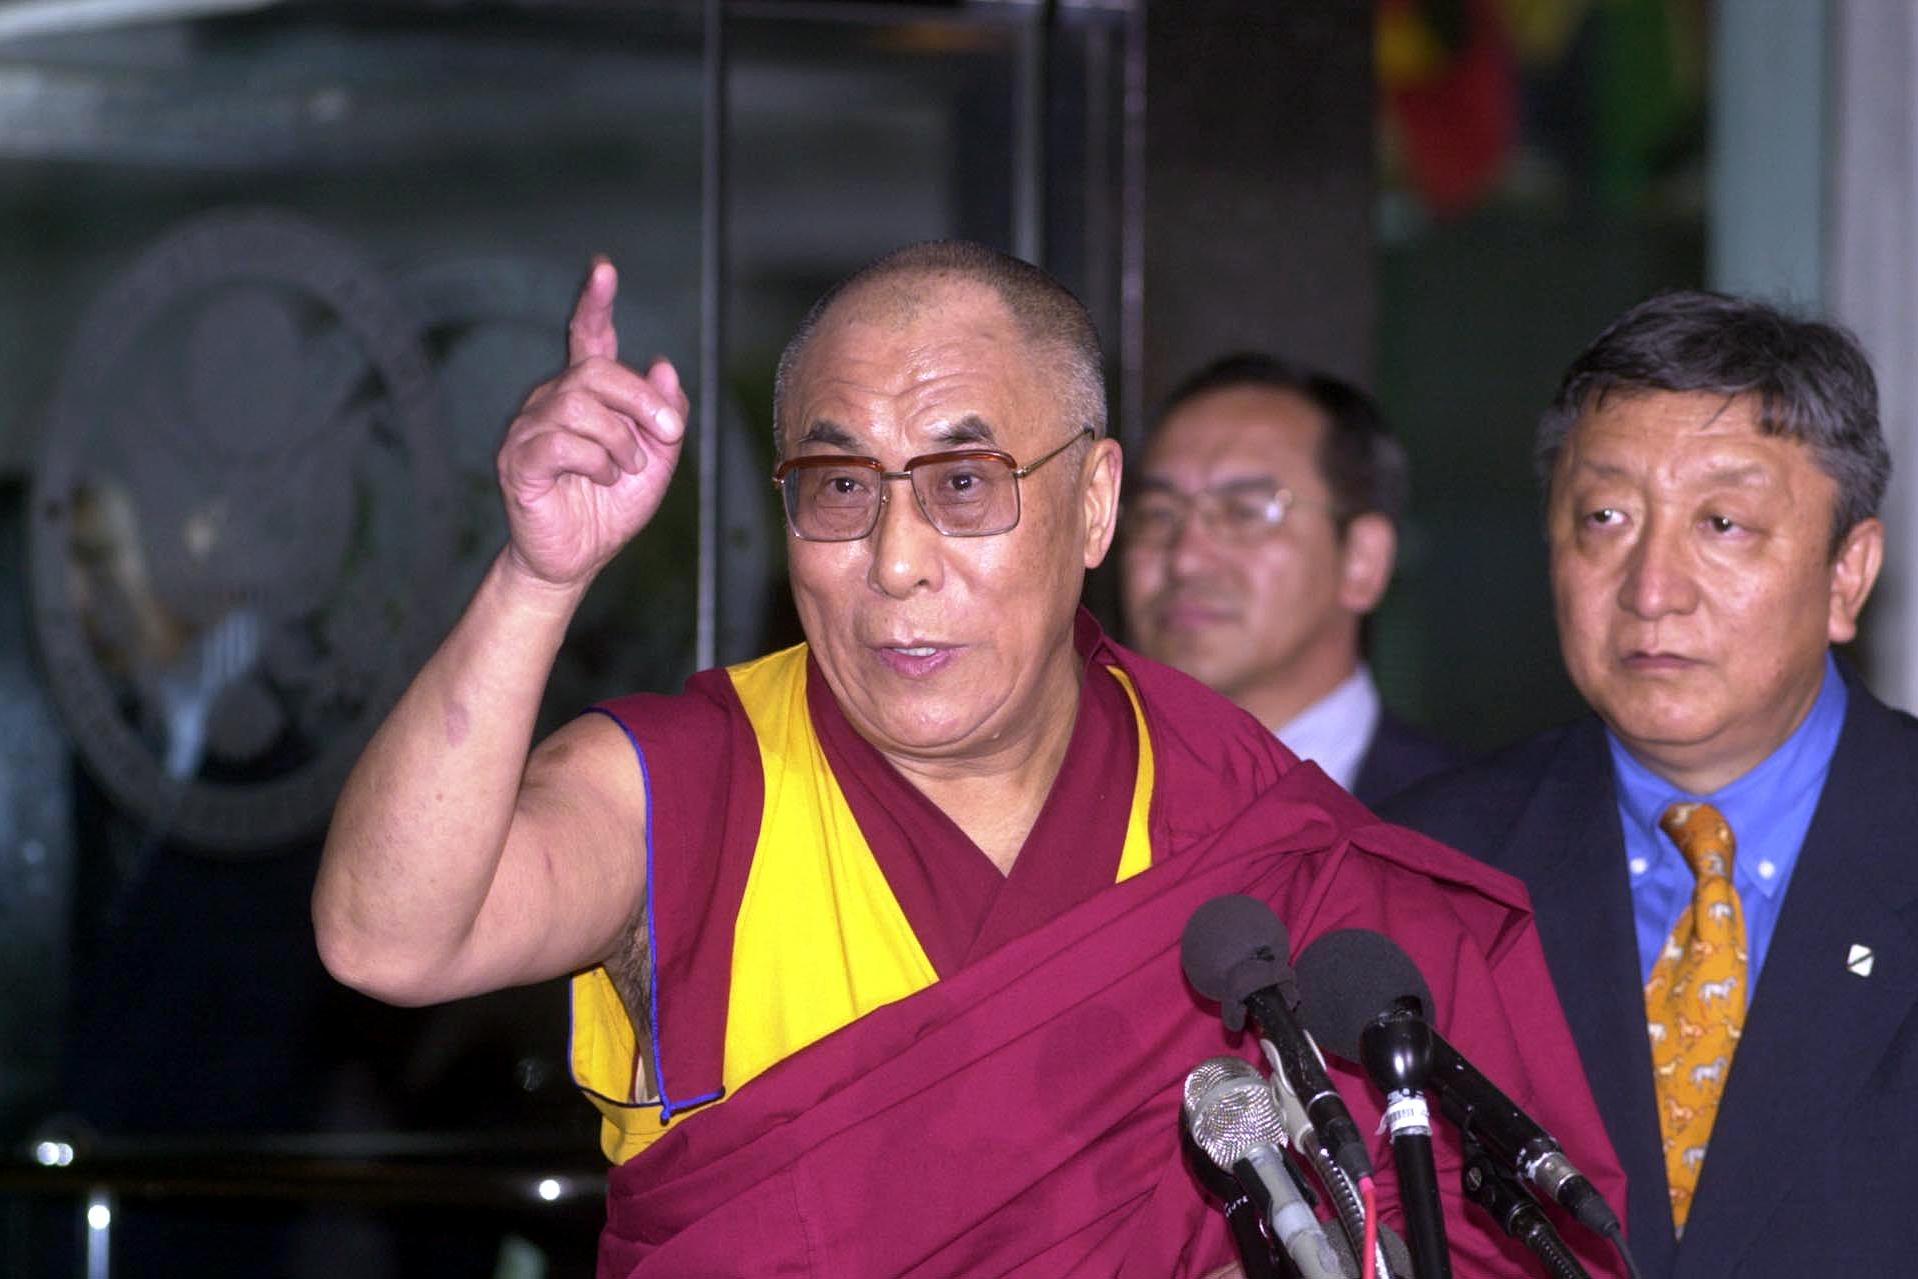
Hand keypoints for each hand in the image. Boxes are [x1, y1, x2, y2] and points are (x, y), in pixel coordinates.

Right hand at [496, 258, 688, 589]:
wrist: (579, 558)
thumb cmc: (611, 507)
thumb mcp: (657, 460)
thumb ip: (665, 415)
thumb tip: (663, 365)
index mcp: (586, 395)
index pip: (587, 337)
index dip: (595, 303)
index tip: (604, 269)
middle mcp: (552, 401)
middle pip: (596, 370)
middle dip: (641, 400)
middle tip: (667, 435)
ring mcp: (530, 428)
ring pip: (580, 405)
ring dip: (619, 440)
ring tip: (625, 469)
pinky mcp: (518, 459)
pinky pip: (559, 441)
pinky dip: (595, 460)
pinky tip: (602, 478)